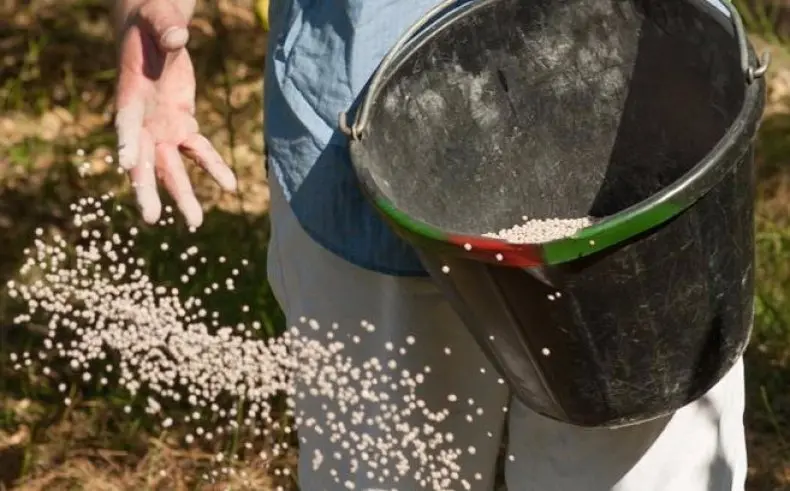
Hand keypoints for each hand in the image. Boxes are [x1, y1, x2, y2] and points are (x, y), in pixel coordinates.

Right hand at [114, 0, 236, 228]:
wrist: (153, 33)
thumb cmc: (150, 24)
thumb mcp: (156, 20)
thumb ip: (165, 29)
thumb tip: (180, 36)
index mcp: (129, 96)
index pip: (125, 123)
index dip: (126, 142)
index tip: (126, 163)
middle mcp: (143, 121)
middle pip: (143, 160)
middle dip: (146, 189)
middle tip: (150, 218)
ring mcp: (162, 128)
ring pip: (170, 168)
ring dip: (182, 194)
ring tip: (195, 223)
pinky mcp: (182, 127)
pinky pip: (198, 152)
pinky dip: (213, 168)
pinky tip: (230, 186)